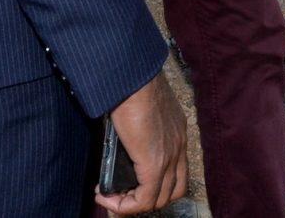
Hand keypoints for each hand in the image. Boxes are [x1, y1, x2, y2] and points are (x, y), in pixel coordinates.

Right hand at [94, 73, 187, 213]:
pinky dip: (124, 205)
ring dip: (132, 203)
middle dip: (144, 198)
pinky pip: (144, 199)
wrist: (133, 78)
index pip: (177, 172)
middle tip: (118, 192)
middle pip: (172, 190)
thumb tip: (121, 143)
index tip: (127, 181)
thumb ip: (138, 130)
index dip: (154, 184)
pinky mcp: (155, 163)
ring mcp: (170, 156)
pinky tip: (105, 196)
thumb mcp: (141, 111)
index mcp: (177, 132)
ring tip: (109, 195)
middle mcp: (179, 146)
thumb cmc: (132, 86)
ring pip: (159, 199)